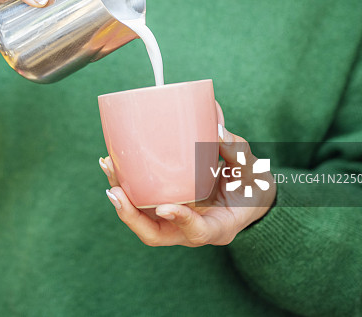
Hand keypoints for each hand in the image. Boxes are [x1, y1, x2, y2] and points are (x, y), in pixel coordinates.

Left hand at [100, 129, 275, 246]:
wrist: (249, 196)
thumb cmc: (253, 185)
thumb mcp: (253, 170)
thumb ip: (237, 151)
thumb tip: (215, 127)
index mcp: (219, 227)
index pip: (198, 232)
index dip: (180, 220)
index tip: (165, 206)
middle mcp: (190, 230)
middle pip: (155, 233)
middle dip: (131, 215)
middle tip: (115, 190)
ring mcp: (174, 221)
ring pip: (141, 218)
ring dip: (120, 196)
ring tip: (108, 165)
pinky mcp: (164, 206)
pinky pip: (140, 201)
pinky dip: (124, 184)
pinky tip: (111, 162)